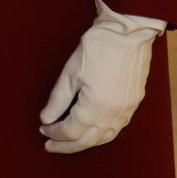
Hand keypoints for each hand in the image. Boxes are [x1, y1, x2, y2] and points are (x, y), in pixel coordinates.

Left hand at [38, 0, 160, 153]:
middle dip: (66, 145)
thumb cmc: (98, 47)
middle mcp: (112, 114)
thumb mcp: (70, 72)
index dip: (54, 132)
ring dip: (85, 143)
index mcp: (94, 107)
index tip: (43, 128)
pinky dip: (102, 135)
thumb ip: (58, 99)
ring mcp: (126, 110)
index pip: (70, 130)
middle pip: (86, 141)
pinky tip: (93, 132)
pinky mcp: (134, 103)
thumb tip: (46, 119)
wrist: (130, 32)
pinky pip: (117, 128)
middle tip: (51, 146)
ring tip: (69, 142)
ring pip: (104, 138)